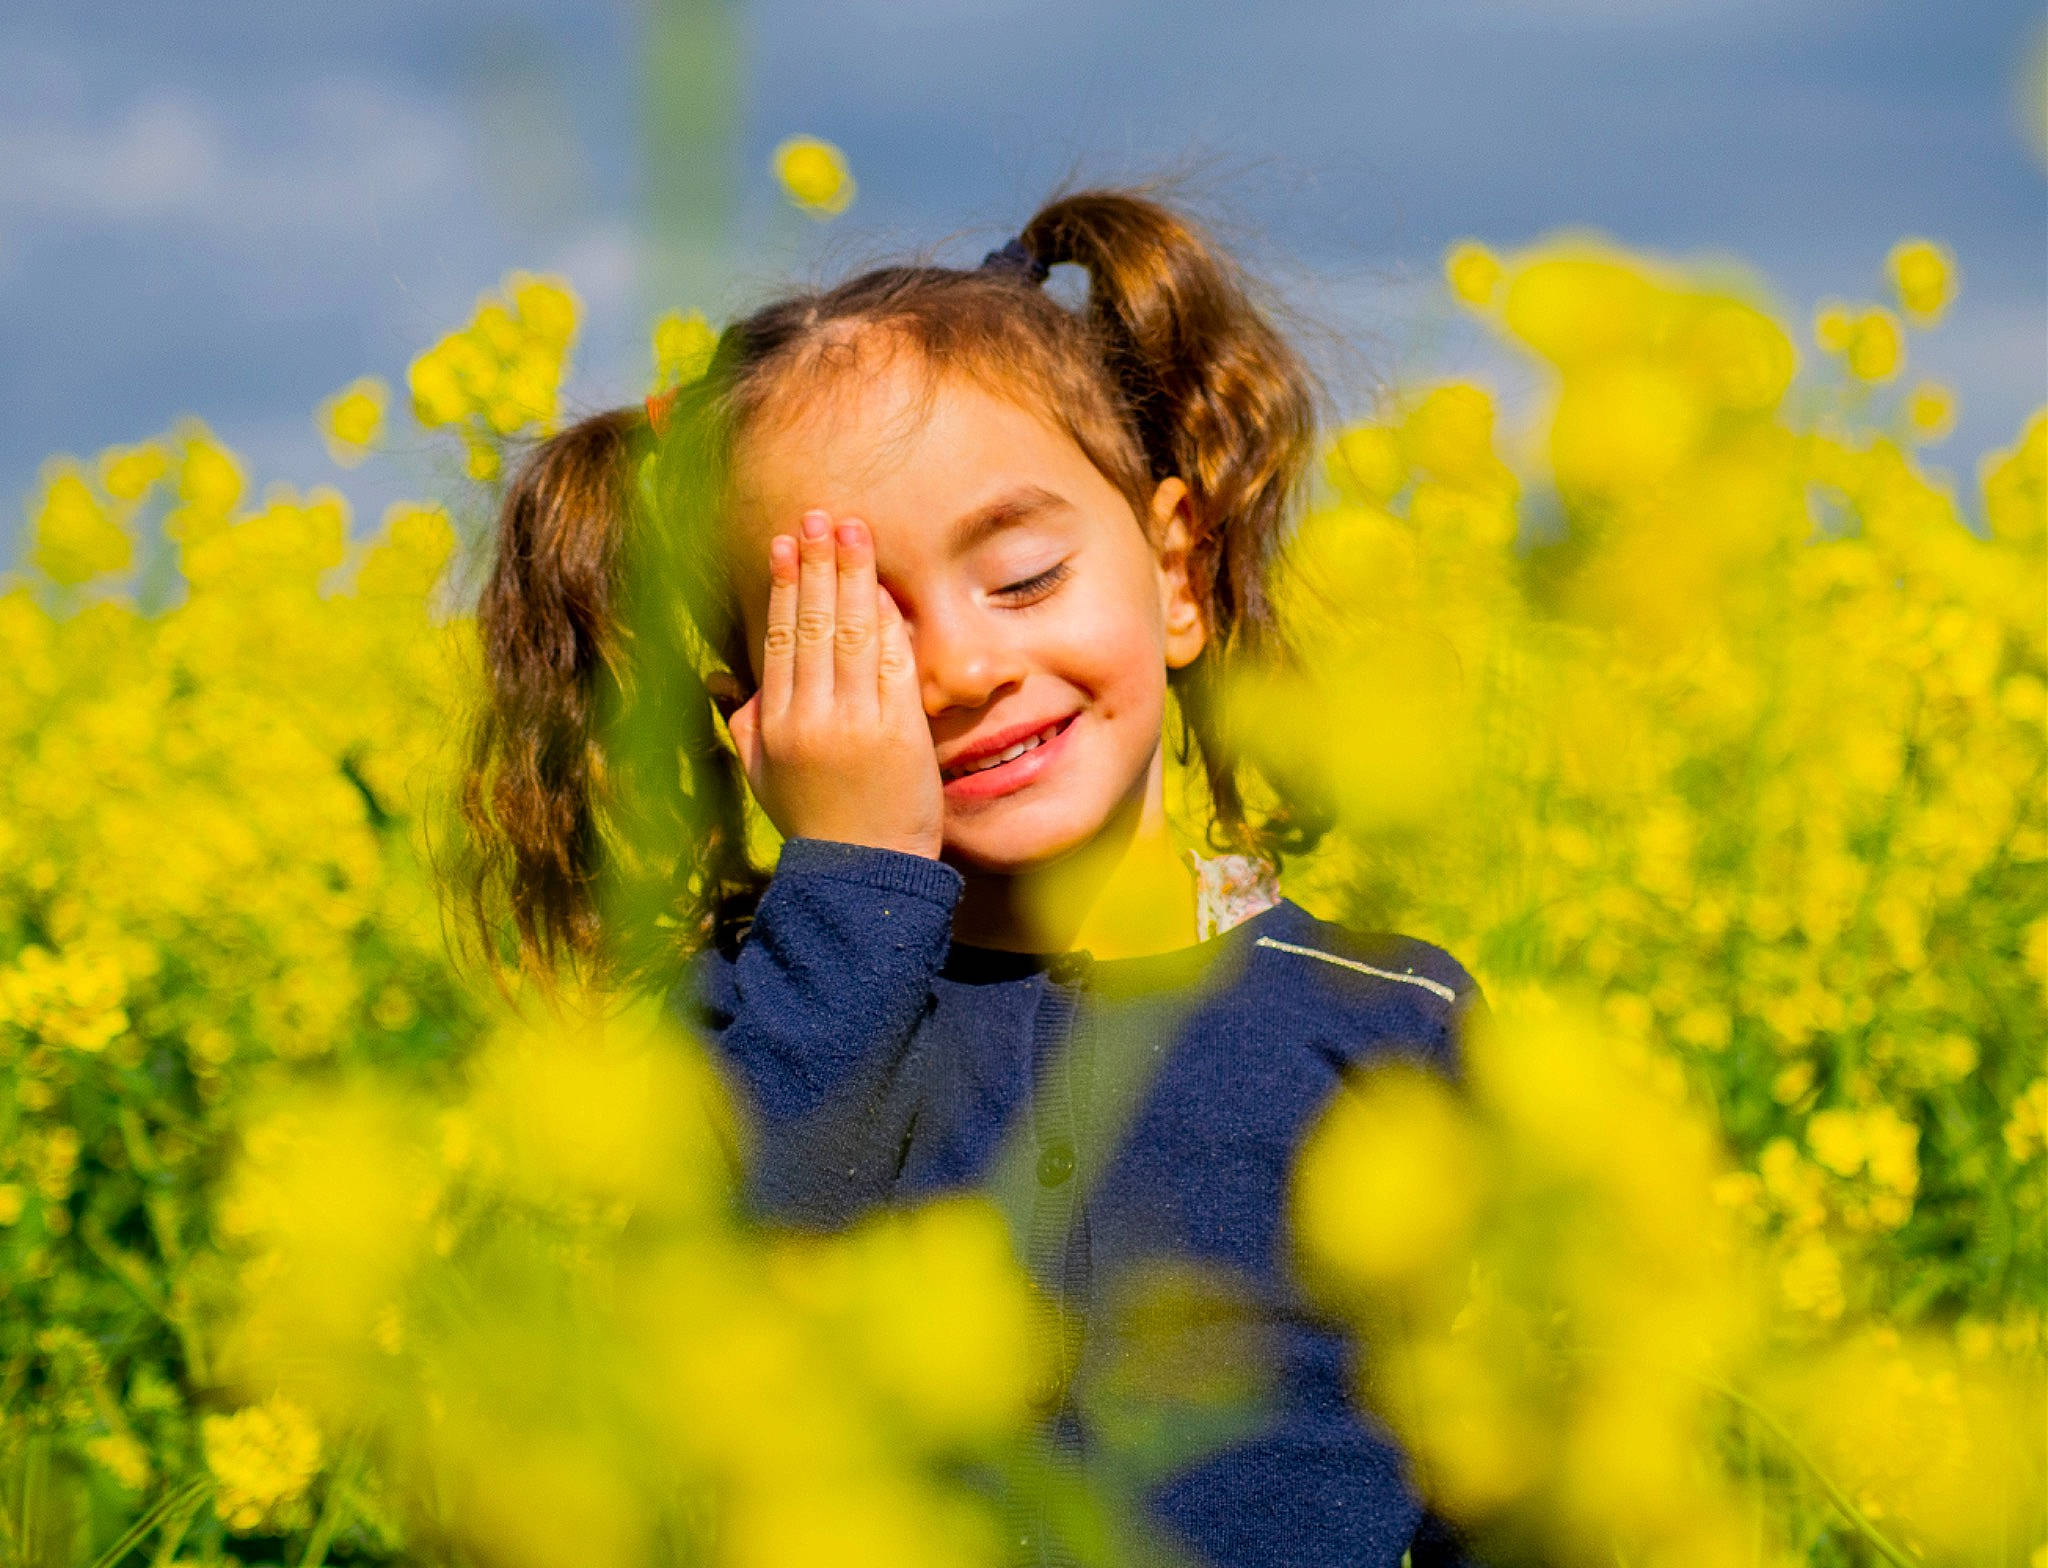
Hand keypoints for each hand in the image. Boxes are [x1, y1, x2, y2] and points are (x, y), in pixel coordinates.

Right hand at [721, 511, 943, 859]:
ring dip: (853, 576)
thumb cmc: (814, 822)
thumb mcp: (763, 776)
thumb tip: (719, 678)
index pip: (779, 640)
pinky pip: (894, 664)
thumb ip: (744, 724)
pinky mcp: (901, 732)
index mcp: (777, 725)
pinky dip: (890, 623)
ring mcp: (858, 723)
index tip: (785, 545)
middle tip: (819, 518)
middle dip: (817, 565)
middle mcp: (813, 718)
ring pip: (853, 634)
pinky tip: (886, 588)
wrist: (865, 873)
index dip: (783, 588)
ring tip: (852, 532)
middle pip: (814, 625)